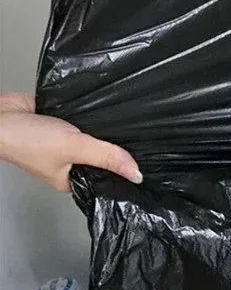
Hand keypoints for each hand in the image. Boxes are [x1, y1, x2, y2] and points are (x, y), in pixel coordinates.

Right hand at [0, 94, 141, 192]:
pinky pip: (84, 121)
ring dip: (103, 129)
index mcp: (70, 179)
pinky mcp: (61, 124)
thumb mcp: (73, 148)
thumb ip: (106, 157)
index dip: (123, 171)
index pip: (105, 178)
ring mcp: (64, 143)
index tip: (147, 164)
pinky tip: (101, 110)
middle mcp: (68, 163)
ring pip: (94, 137)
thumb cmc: (25, 139)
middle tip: (140, 138)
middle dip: (116, 147)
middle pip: (102, 156)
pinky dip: (92, 115)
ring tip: (124, 122)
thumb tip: (136, 174)